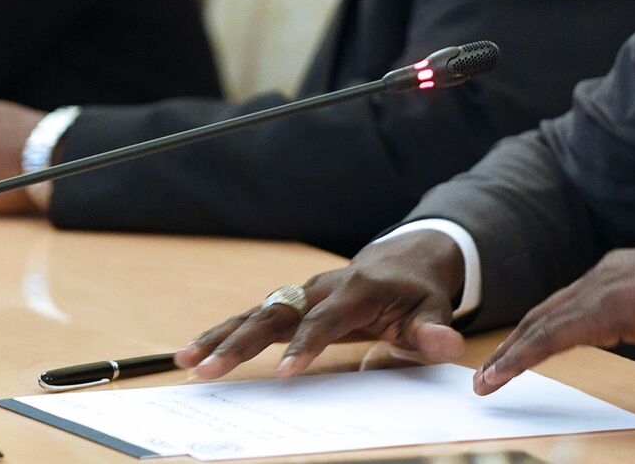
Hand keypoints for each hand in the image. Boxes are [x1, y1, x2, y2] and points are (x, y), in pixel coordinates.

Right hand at [175, 230, 467, 379]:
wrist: (405, 258)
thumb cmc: (417, 291)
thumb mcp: (433, 308)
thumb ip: (434, 330)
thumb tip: (448, 345)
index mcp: (356, 290)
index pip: (326, 321)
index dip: (305, 346)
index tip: (284, 375)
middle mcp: (322, 287)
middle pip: (276, 313)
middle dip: (242, 342)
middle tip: (209, 369)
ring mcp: (303, 292)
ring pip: (256, 312)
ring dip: (220, 337)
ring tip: (186, 362)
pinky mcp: (291, 301)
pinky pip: (252, 317)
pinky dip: (221, 333)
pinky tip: (191, 353)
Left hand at [474, 241, 634, 394]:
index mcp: (616, 272)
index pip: (565, 303)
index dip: (537, 328)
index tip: (516, 351)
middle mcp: (600, 275)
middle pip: (543, 312)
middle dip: (513, 342)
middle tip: (487, 370)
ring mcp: (599, 290)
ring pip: (539, 325)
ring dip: (508, 355)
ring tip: (485, 380)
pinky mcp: (601, 311)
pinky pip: (550, 339)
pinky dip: (521, 358)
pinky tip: (503, 376)